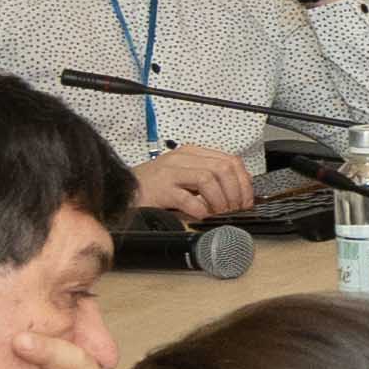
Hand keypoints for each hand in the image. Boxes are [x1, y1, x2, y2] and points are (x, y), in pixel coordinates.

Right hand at [132, 141, 255, 223]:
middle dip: (235, 192)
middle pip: (223, 168)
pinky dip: (199, 209)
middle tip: (234, 209)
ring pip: (208, 179)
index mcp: (192, 153)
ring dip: (220, 200)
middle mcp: (182, 159)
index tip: (246, 200)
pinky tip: (200, 215)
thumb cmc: (155, 186)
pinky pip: (187, 198)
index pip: (230, 160)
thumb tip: (238, 195)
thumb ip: (209, 179)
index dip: (243, 182)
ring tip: (218, 213)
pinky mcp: (160, 189)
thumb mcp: (185, 177)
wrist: (121, 190)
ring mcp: (170, 172)